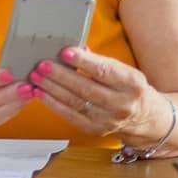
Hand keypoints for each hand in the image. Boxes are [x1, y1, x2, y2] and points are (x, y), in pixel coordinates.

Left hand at [29, 46, 163, 140]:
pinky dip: (52, 103)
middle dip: (60, 75)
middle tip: (42, 65)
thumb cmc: (127, 87)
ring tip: (35, 77)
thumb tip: (75, 48)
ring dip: (51, 89)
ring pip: (74, 102)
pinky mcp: (95, 129)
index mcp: (132, 83)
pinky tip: (40, 93)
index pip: (104, 71)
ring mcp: (108, 120)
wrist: (141, 115)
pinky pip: (69, 115)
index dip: (83, 62)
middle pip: (86, 88)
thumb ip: (99, 61)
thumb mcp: (122, 70)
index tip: (65, 52)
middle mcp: (122, 104)